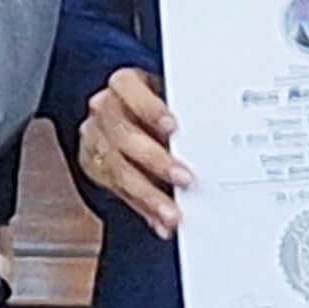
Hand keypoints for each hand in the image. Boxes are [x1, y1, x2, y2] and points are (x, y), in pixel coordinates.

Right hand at [79, 68, 188, 239]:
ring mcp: (96, 139)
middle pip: (123, 135)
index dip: (148, 107)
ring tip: (171, 214)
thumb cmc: (158, 108)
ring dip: (147, 195)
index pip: (126, 87)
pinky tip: (160, 222)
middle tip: (184, 178)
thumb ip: (183, 112)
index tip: (172, 126)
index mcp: (123, 84)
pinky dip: (142, 209)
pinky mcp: (95, 168)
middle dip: (154, 160)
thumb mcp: (169, 98)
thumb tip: (213, 137)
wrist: (127, 119)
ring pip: (117, 169)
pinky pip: (118, 192)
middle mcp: (104, 110)